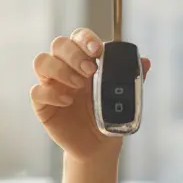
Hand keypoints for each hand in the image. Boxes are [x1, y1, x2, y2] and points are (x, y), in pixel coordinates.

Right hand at [30, 28, 150, 162]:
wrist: (98, 144)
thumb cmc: (108, 114)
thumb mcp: (123, 95)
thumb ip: (132, 77)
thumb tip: (145, 61)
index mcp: (84, 59)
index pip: (78, 37)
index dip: (85, 38)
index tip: (97, 50)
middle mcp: (65, 67)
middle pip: (58, 45)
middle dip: (74, 54)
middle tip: (91, 70)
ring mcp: (51, 84)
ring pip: (41, 62)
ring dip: (60, 69)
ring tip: (78, 85)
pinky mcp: (42, 104)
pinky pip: (36, 91)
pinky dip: (51, 94)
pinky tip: (66, 102)